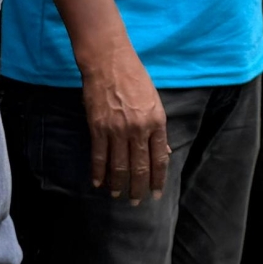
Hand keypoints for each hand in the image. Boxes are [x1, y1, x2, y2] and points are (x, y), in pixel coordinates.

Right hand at [78, 45, 170, 204]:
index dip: (157, 179)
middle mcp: (139, 129)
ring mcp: (118, 130)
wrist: (109, 61)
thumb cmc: (134, 77)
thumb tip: (164, 152)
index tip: (155, 193)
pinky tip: (98, 183)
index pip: (159, 158)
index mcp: (156, 122)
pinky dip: (98, 172)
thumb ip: (158, 128)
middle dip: (139, 187)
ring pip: (119, 165)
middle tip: (136, 202)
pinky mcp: (98, 127)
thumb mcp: (154, 101)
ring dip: (119, 184)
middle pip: (140, 166)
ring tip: (118, 195)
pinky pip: (99, 156)